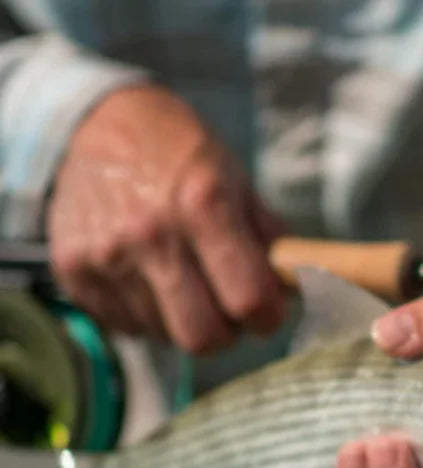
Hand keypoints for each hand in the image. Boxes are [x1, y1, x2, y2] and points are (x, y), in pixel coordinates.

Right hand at [48, 85, 286, 353]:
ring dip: (185, 322)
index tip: (268, 311)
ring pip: (165, 336)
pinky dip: (147, 315)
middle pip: (203, 337)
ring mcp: (106, 256)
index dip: (268, 317)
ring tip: (185, 283)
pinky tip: (149, 279)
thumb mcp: (236, 179)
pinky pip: (127, 327)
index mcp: (202, 205)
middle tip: (229, 311)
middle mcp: (151, 234)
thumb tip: (297, 289)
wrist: (91, 121)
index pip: (249, 300)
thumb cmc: (179, 153)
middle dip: (227, 334)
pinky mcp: (73, 271)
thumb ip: (269, 240)